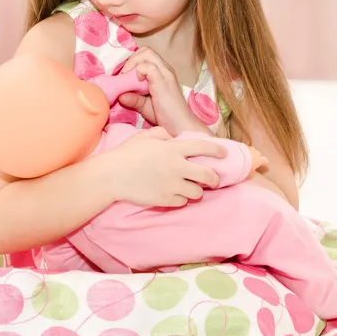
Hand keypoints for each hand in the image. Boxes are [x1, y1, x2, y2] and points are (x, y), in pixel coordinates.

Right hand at [103, 126, 224, 206]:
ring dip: (195, 190)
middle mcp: (177, 166)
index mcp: (173, 148)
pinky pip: (182, 201)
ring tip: (189, 188)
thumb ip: (162, 134)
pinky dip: (180, 198)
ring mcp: (172, 185)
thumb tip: (171, 138)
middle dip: (214, 178)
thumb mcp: (144, 136)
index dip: (216, 150)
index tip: (224, 154)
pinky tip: (173, 194)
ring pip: (197, 192)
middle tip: (213, 180)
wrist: (112, 175)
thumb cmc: (126, 153)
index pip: (202, 147)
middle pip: (207, 175)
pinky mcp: (165, 199)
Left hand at [119, 46, 207, 136]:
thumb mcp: (145, 106)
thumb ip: (133, 99)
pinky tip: (136, 85)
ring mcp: (165, 73)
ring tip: (129, 78)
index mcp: (162, 72)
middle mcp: (165, 69)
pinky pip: (147, 66)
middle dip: (131, 60)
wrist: (181, 126)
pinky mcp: (163, 80)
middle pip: (146, 50)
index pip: (146, 56)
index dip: (133, 62)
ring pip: (146, 53)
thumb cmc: (166, 116)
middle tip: (125, 76)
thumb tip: (120, 95)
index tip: (125, 76)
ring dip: (133, 63)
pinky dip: (138, 72)